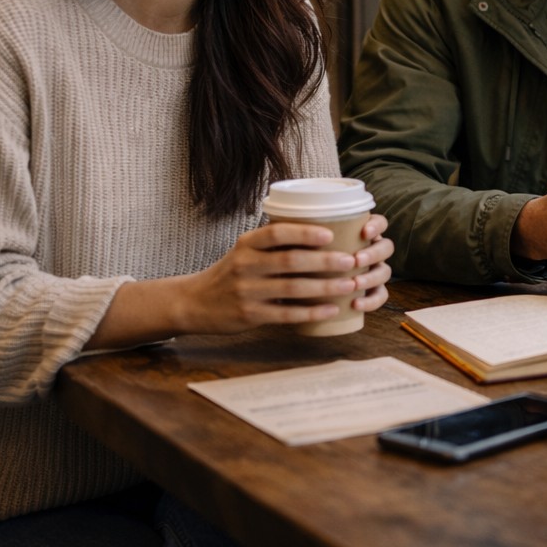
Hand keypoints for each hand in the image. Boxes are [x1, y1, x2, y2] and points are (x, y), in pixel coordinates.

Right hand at [180, 214, 394, 333]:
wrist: (195, 303)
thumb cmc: (231, 273)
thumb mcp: (245, 251)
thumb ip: (273, 243)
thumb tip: (322, 230)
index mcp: (246, 244)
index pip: (276, 233)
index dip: (304, 232)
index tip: (330, 233)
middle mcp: (245, 265)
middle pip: (291, 261)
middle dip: (325, 261)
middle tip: (351, 261)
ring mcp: (247, 292)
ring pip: (293, 289)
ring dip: (326, 287)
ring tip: (351, 284)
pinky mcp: (250, 316)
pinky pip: (287, 315)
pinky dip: (312, 312)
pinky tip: (332, 309)